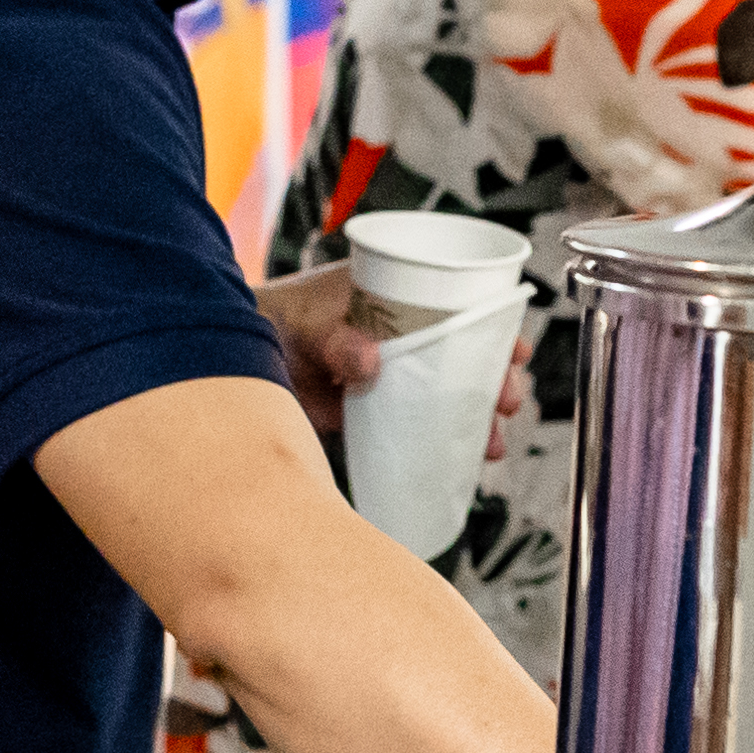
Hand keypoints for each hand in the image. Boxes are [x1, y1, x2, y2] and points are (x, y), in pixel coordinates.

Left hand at [261, 260, 535, 461]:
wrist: (237, 355)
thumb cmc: (277, 318)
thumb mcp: (310, 320)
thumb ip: (337, 338)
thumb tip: (369, 359)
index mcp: (399, 294)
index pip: (462, 305)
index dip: (496, 326)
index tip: (516, 349)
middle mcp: (406, 332)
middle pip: (467, 354)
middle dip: (496, 378)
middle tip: (506, 399)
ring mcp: (394, 371)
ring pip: (450, 391)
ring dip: (477, 414)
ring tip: (490, 440)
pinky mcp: (376, 407)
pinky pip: (419, 423)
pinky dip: (443, 440)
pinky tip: (465, 458)